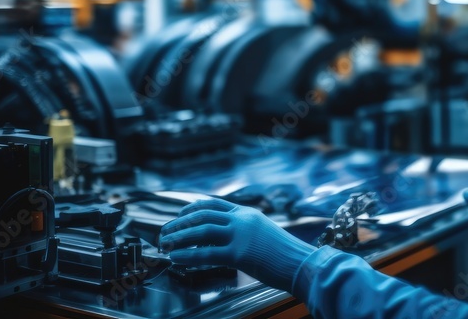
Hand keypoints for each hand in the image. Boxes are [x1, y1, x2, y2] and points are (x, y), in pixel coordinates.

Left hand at [158, 197, 314, 291]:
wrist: (302, 263)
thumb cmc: (284, 253)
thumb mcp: (263, 233)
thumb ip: (244, 230)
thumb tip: (223, 238)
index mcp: (247, 213)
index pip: (213, 203)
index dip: (192, 208)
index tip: (179, 215)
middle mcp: (242, 219)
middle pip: (203, 214)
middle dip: (179, 223)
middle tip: (165, 232)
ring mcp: (241, 235)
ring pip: (201, 230)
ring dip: (179, 237)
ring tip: (165, 244)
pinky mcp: (240, 254)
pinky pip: (206, 254)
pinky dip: (187, 255)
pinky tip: (176, 258)